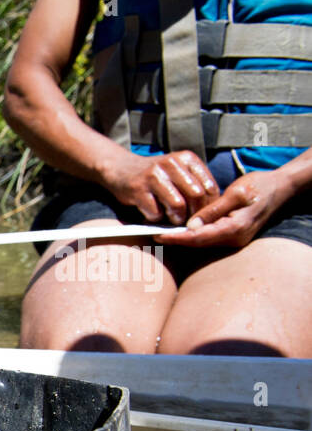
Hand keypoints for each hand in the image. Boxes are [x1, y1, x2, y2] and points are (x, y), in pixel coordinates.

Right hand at [103, 149, 218, 224]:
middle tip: (188, 222)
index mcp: (187, 159)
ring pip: (177, 204)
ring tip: (172, 220)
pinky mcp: (138, 189)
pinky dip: (156, 219)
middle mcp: (172, 164)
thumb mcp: (178, 171)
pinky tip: (152, 215)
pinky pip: (155, 212)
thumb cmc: (155, 176)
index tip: (202, 216)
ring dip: (176, 218)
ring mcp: (154, 176)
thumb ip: (195, 184)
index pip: (209, 186)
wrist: (120, 168)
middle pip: (196, 195)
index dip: (209, 206)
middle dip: (194, 214)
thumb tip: (211, 209)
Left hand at [161, 169, 296, 248]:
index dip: (177, 237)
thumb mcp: (236, 193)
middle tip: (150, 234)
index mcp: (235, 228)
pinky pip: (207, 238)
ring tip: (158, 232)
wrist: (279, 189)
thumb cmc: (259, 187)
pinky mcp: (231, 236)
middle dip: (174, 239)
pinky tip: (177, 229)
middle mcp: (233, 239)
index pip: (199, 237)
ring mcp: (233, 240)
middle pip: (197, 243)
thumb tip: (191, 225)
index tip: (158, 234)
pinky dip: (192, 235)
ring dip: (181, 238)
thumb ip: (213, 210)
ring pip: (201, 242)